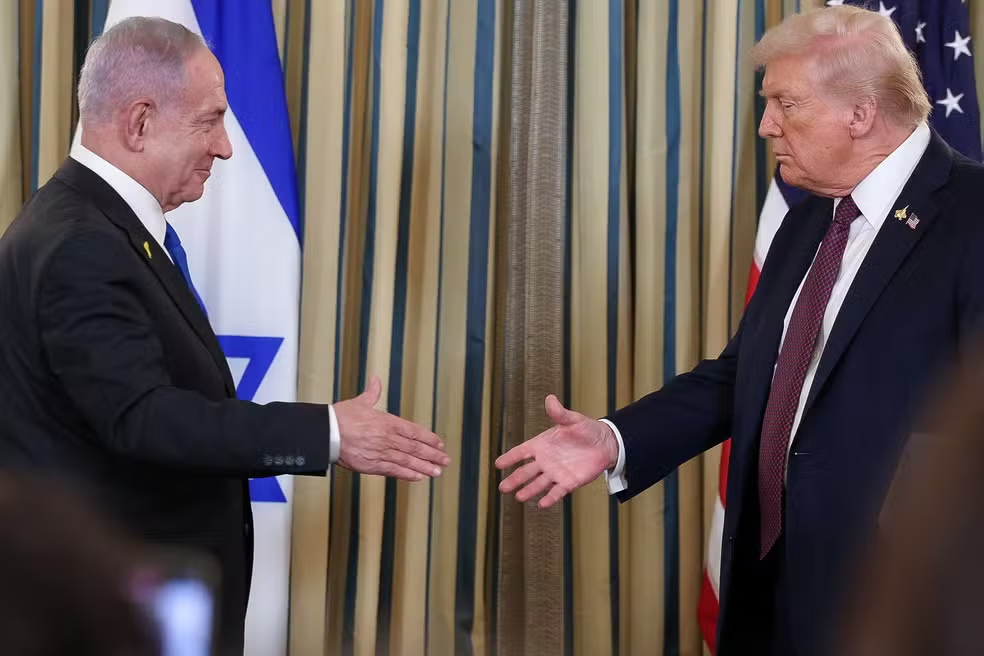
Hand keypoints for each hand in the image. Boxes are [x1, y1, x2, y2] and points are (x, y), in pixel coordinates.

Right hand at [334, 376, 449, 479]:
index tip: (440, 444)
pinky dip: (407, 474)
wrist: (326, 433)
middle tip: (445, 460)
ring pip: (407, 461)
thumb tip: (375, 379)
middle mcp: (387, 438)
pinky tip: (418, 477)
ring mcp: (381, 452)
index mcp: (387, 422)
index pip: (414, 431)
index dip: (429, 438)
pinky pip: (393, 470)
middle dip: (432, 454)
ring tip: (437, 471)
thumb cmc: (341, 417)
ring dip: (424, 467)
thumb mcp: (360, 402)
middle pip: (415, 447)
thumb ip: (372, 392)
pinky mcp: (372, 465)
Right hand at [496, 394, 619, 507]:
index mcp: (542, 445)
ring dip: (529, 490)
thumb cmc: (586, 429)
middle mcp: (546, 461)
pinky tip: (541, 504)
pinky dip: (550, 498)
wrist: (604, 443)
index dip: (510, 457)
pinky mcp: (569, 482)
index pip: (522, 452)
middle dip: (514, 479)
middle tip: (502, 487)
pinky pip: (557, 492)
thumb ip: (559, 413)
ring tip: (518, 497)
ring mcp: (556, 473)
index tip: (498, 464)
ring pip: (539, 484)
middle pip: (526, 472)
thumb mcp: (572, 420)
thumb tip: (550, 398)